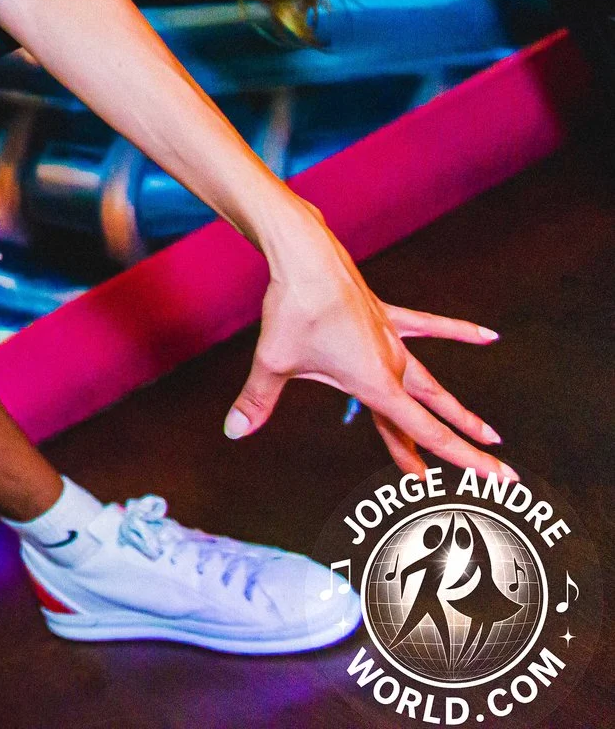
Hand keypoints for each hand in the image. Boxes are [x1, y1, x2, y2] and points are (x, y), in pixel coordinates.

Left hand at [230, 217, 506, 477]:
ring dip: (454, 408)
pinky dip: (456, 331)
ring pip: (429, 383)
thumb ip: (257, 401)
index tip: (498, 477)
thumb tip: (234, 431)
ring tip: (486, 431)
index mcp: (375, 384)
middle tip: (497, 475)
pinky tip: (488, 336)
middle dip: (460, 446)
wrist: (306, 257)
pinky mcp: (385, 316)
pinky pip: (428, 326)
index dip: (464, 458)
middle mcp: (392, 365)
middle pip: (429, 415)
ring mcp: (391, 340)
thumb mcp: (274, 361)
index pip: (426, 433)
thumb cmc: (293, 310)